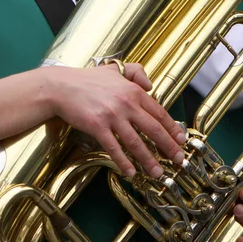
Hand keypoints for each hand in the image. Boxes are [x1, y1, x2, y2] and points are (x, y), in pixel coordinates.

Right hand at [49, 63, 185, 177]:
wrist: (60, 86)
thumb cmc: (86, 79)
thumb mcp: (114, 69)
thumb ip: (136, 72)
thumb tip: (150, 85)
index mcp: (133, 91)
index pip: (159, 112)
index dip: (172, 129)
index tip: (181, 141)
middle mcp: (126, 103)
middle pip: (153, 129)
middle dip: (168, 147)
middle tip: (178, 160)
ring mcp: (112, 116)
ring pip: (136, 142)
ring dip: (149, 160)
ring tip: (158, 173)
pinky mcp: (97, 126)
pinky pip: (114, 148)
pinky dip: (124, 162)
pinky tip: (131, 172)